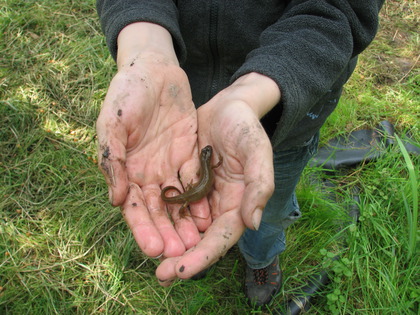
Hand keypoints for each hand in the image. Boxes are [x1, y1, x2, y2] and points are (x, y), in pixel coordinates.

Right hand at [96, 24, 211, 257]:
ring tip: (198, 242)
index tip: (154, 250)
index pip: (135, 208)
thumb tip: (116, 200)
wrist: (154, 69)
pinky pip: (195, 181)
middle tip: (181, 254)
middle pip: (159, 211)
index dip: (143, 229)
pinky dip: (201, 198)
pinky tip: (210, 215)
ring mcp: (169, 166)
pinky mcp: (188, 155)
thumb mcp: (113, 123)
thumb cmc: (127, 93)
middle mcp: (148, 173)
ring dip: (186, 222)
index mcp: (126, 170)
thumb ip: (112, 160)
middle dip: (168, 233)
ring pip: (179, 201)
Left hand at [155, 73, 279, 283]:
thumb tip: (252, 223)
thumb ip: (259, 185)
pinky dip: (162, 216)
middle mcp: (219, 204)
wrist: (228, 106)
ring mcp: (202, 194)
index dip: (202, 257)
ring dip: (169, 240)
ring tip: (150, 254)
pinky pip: (174, 203)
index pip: (221, 237)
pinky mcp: (188, 182)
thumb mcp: (257, 150)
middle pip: (201, 238)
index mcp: (239, 202)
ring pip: (184, 225)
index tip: (179, 271)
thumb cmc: (246, 127)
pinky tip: (146, 224)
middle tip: (160, 275)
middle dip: (182, 257)